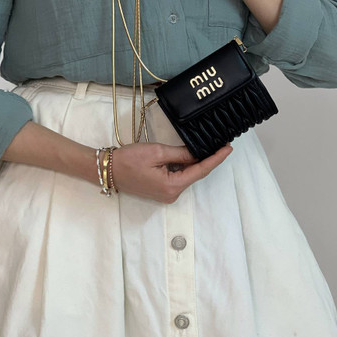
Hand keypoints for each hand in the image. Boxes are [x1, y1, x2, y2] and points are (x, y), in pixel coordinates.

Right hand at [101, 141, 232, 203]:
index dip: (216, 159)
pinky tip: (190, 155)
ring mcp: (166, 194)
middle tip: (220, 142)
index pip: (201, 170)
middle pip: (195, 174)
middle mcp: (172, 194)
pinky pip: (178, 177)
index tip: (229, 148)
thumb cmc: (129, 160)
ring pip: (187, 176)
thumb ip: (181, 154)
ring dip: (196, 162)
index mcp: (173, 186)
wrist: (107, 169)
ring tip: (208, 146)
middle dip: (208, 159)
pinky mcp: (160, 190)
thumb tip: (198, 153)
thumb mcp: (157, 152)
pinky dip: (185, 166)